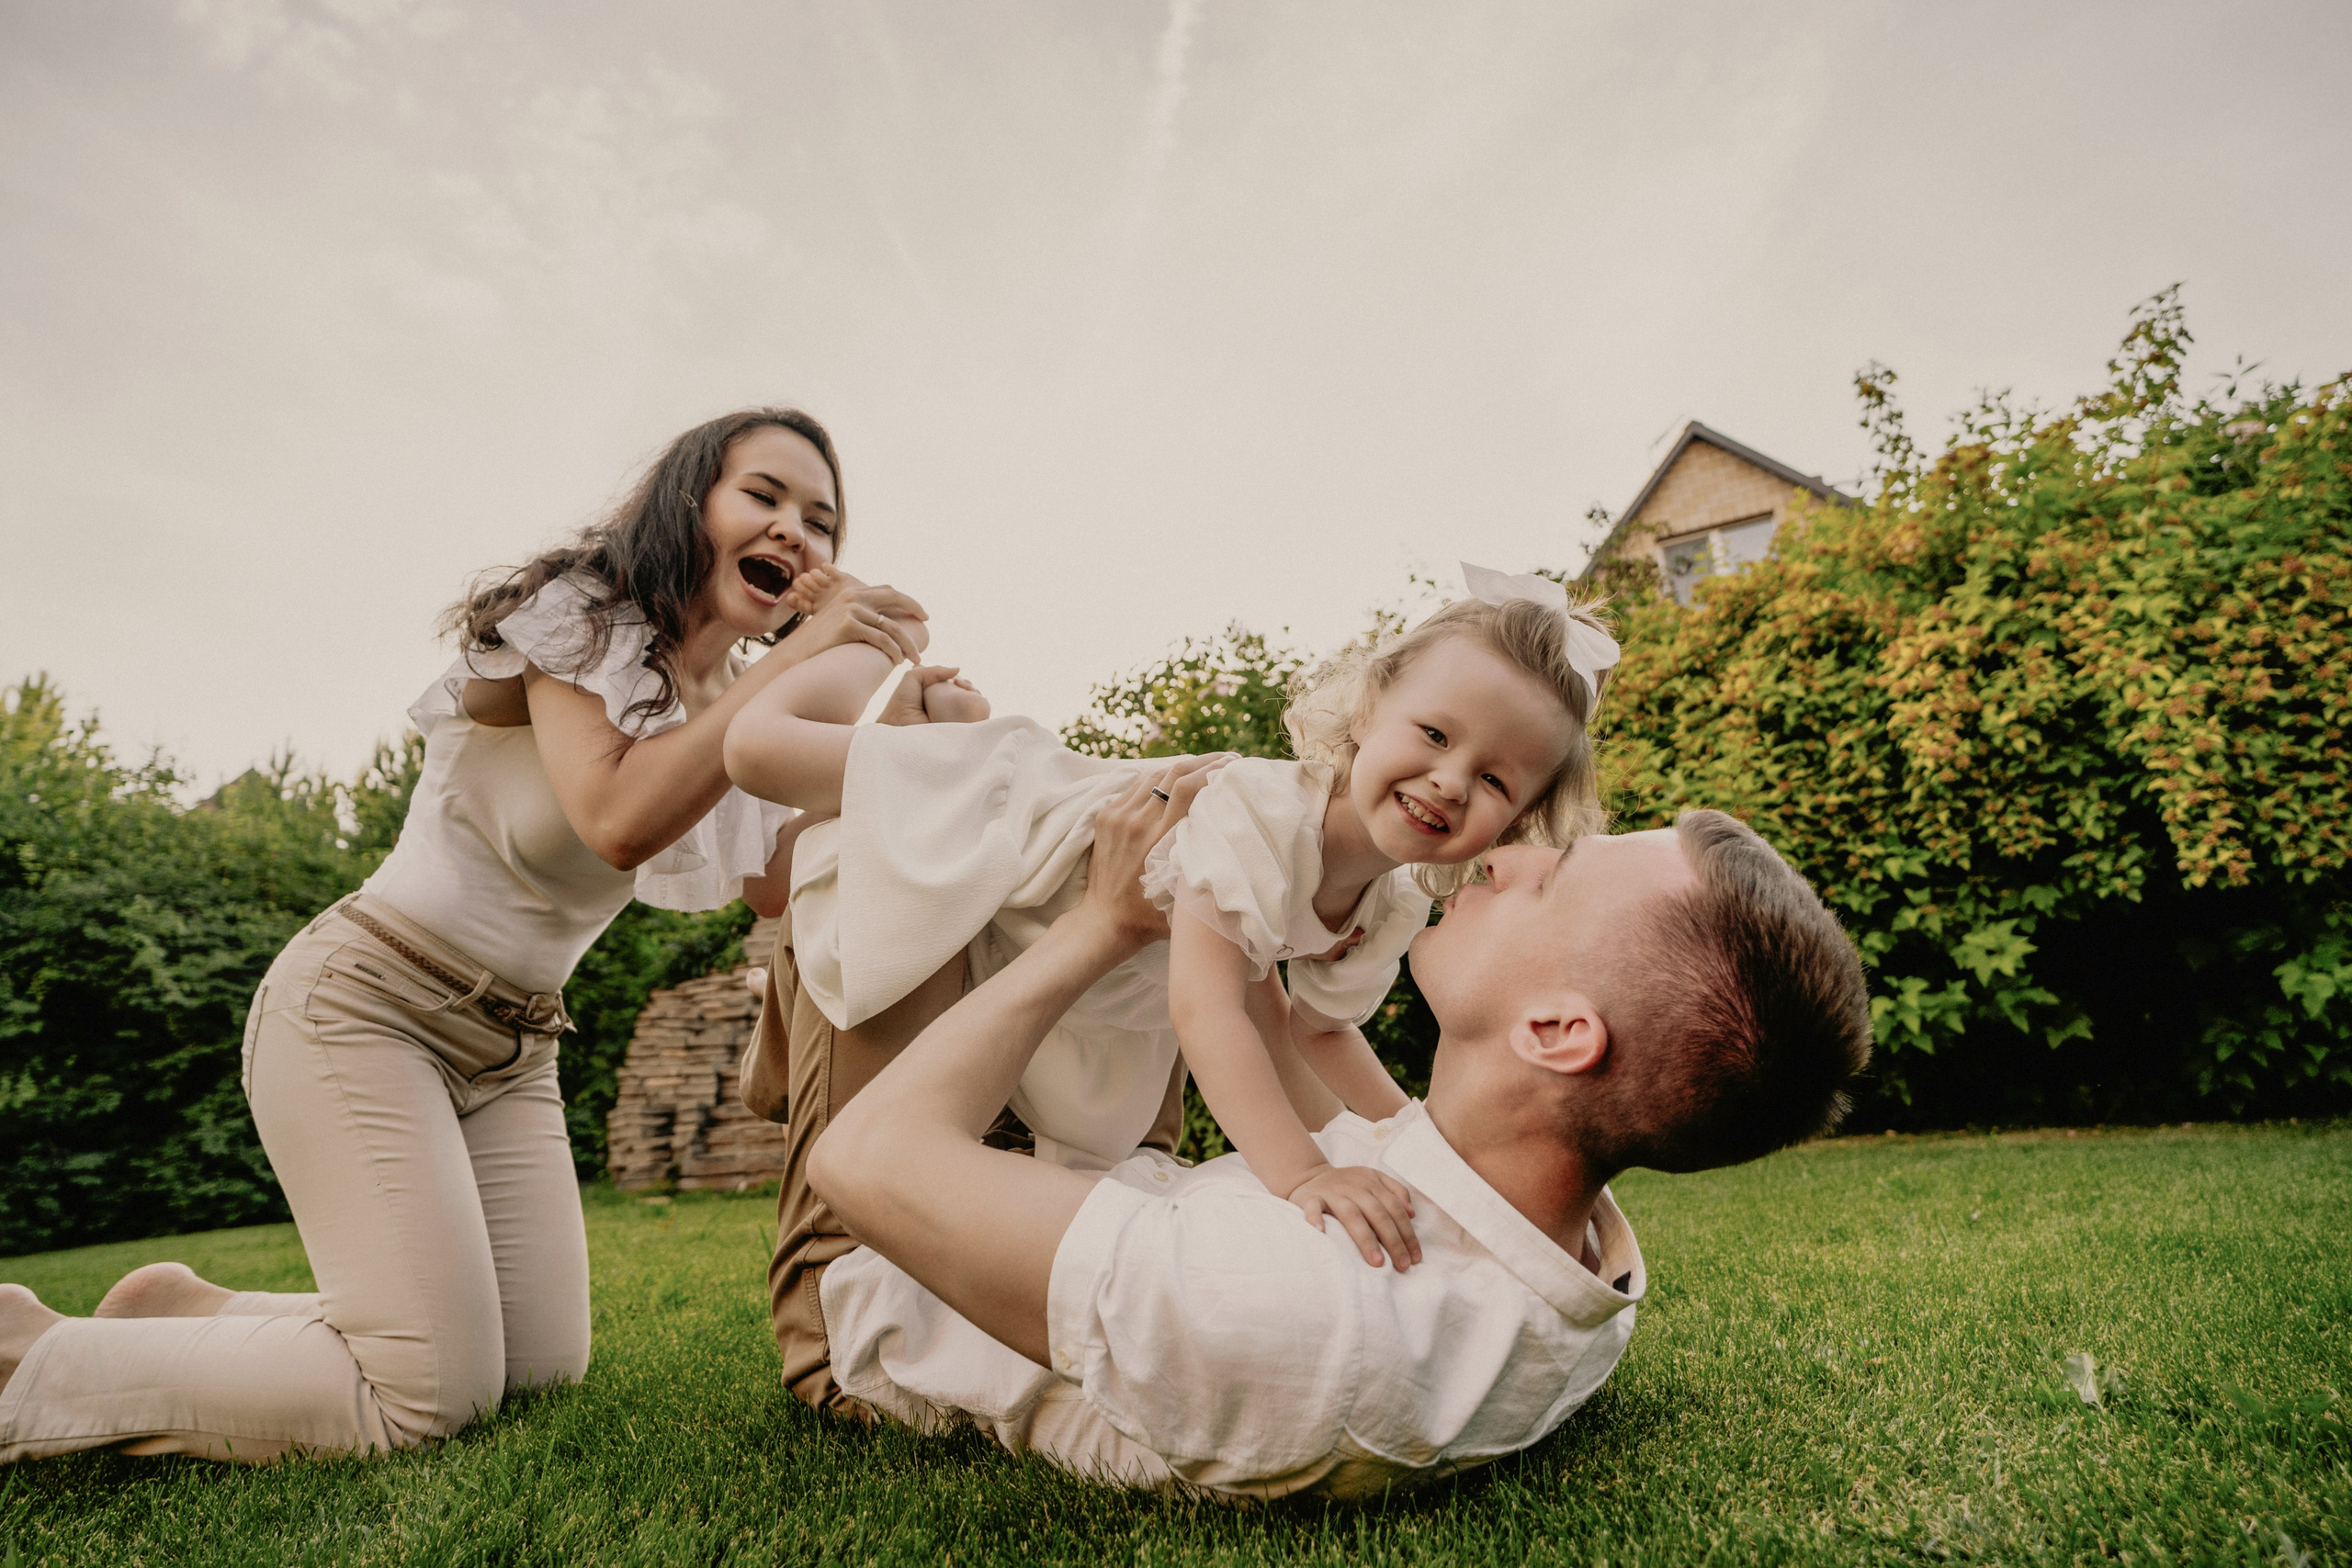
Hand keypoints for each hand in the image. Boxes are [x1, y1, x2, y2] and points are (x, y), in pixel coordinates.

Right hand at [782, 566, 929, 662]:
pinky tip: (897, 661)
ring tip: (914, 659)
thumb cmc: (822, 644)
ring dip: (906, 645)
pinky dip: (893, 651)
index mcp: (852, 593)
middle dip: (915, 611)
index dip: (909, 601)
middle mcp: (852, 596)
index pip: (888, 591)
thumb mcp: (841, 623)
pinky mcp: (848, 625)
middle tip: (925, 630)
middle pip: (894, 599)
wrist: (798, 655)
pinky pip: (881, 639)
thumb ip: (860, 618)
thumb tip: (884, 624)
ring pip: (890, 626)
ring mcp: (850, 609)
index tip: (923, 615)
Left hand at [878, 665, 985, 726]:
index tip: (956, 679)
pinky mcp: (959, 729)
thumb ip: (934, 670)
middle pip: (966, 693)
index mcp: (936, 696)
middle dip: (968, 685)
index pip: (955, 685)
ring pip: (973, 703)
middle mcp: (945, 707)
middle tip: (961, 684)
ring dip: (974, 694)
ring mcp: (953, 719)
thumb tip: (958, 669)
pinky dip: (978, 707)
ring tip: (967, 690)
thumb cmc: (901, 704)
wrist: (900, 728)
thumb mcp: (913, 677)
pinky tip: (971, 700)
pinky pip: (976, 717)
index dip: (959, 680)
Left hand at [1081, 757, 1229, 949]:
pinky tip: (1174, 779)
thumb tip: (1232, 835)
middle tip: (1226, 759)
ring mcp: (1118, 816)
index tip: (1232, 766)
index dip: (1212, 771)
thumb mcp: (1186, 894)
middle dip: (1203, 762)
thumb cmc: (1152, 915)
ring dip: (1181, 767)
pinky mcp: (1106, 816)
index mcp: (1159, 840)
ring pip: (1154, 774)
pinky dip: (1158, 779)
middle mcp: (1137, 822)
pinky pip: (1136, 785)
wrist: (1105, 920)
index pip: (1187, 787)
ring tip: (1204, 767)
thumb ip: (1205, 865)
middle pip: (1173, 773)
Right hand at [1287, 1162, 1421, 1270]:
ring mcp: (1333, 1192)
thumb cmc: (1346, 1184)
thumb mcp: (1374, 1179)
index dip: (1407, 1233)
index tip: (1415, 1258)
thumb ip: (1395, 1192)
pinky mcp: (1311, 1197)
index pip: (1395, 1209)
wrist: (1309, 1175)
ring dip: (1366, 1238)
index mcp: (1372, 1183)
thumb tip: (1412, 1213)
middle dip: (1393, 1241)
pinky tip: (1321, 1232)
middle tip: (1402, 1265)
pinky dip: (1315, 1218)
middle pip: (1378, 1214)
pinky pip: (1313, 1207)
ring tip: (1378, 1262)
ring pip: (1351, 1214)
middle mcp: (1355, 1187)